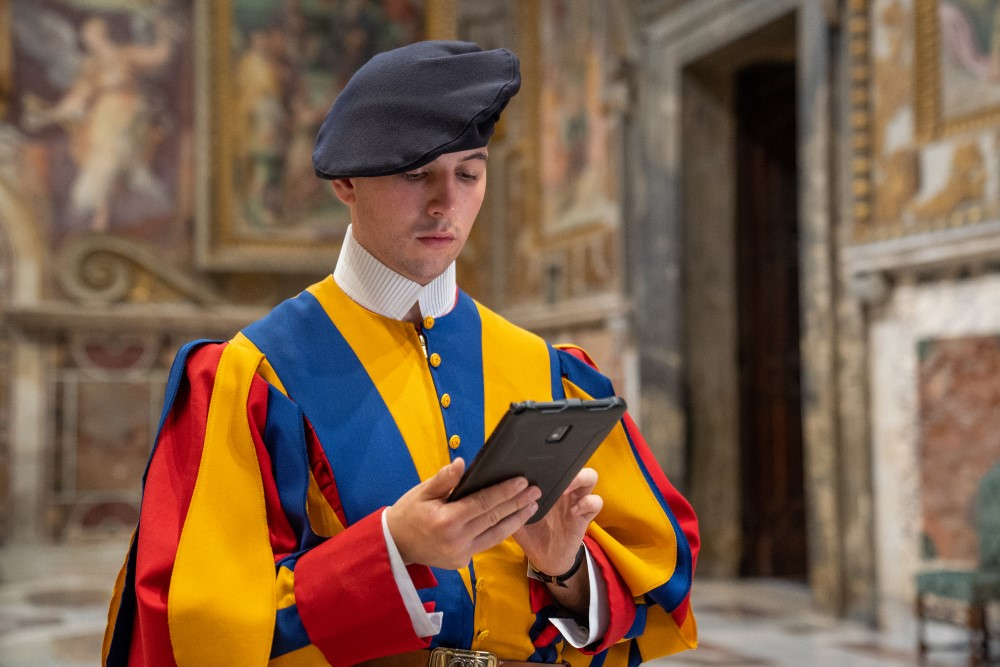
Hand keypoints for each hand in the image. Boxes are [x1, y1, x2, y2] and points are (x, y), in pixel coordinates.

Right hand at [385, 458, 541, 569]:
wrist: (395, 545)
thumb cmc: (408, 513)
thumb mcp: (421, 492)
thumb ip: (443, 479)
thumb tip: (462, 464)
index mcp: (446, 520)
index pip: (483, 503)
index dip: (505, 492)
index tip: (522, 482)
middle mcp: (457, 539)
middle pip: (494, 518)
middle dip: (518, 503)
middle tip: (536, 491)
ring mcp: (461, 554)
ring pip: (496, 534)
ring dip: (517, 519)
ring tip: (532, 506)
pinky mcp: (462, 561)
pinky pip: (487, 543)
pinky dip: (502, 531)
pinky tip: (513, 520)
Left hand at [514, 468, 601, 575]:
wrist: (544, 558)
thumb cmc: (530, 533)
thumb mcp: (514, 516)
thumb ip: (510, 503)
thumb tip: (501, 487)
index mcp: (548, 486)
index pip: (554, 463)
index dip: (549, 459)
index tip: (537, 464)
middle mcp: (564, 489)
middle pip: (575, 464)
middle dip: (567, 465)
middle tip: (554, 475)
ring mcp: (576, 500)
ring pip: (590, 477)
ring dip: (580, 479)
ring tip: (565, 490)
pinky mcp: (585, 515)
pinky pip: (596, 502)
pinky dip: (587, 503)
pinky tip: (573, 511)